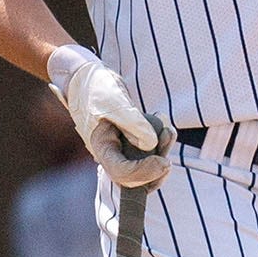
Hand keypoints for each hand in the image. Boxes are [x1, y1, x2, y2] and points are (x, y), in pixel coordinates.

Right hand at [53, 50, 171, 188]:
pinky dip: (161, 145)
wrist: (87, 78)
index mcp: (101, 148)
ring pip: (145, 167)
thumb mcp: (114, 100)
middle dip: (158, 164)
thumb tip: (151, 144)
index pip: (122, 174)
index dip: (145, 173)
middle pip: (136, 178)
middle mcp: (110, 155)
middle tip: (169, 135)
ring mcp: (119, 151)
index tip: (164, 161)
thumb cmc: (96, 87)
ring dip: (162, 152)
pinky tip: (166, 130)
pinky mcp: (129, 144)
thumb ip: (133, 122)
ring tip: (169, 130)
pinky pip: (147, 155)